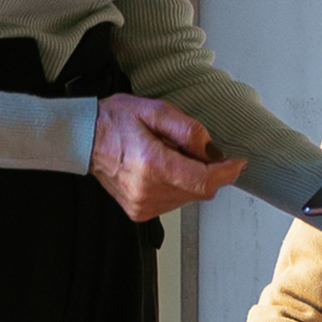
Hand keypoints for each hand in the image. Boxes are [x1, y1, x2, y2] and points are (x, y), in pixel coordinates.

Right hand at [92, 93, 243, 221]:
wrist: (83, 139)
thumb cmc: (115, 121)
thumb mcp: (156, 110)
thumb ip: (189, 130)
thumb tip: (212, 151)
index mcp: (152, 165)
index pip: (204, 180)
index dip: (227, 173)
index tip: (237, 163)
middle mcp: (147, 190)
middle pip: (199, 190)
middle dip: (206, 171)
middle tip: (187, 148)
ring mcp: (142, 205)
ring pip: (188, 197)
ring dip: (190, 179)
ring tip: (167, 156)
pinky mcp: (138, 212)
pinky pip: (173, 202)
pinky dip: (176, 186)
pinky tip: (160, 170)